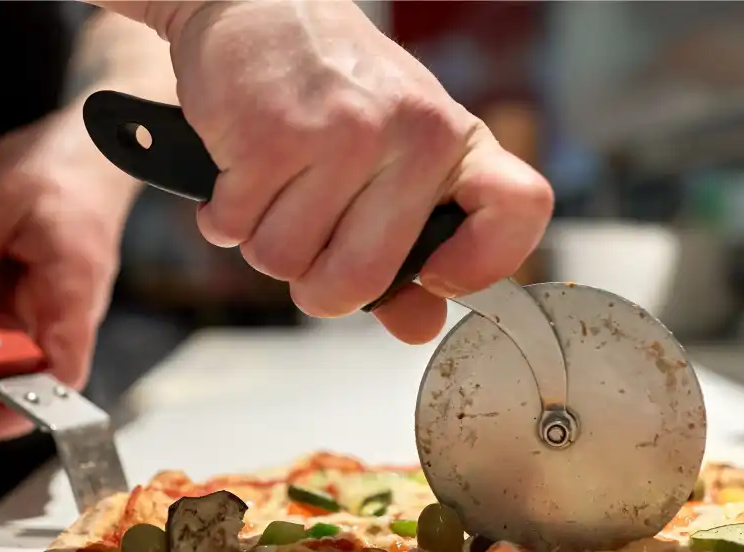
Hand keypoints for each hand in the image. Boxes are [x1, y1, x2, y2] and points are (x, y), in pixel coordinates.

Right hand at [162, 0, 553, 343]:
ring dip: (264, 243)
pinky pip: (236, 231)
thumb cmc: (332, 91)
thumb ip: (411, 250)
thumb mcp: (395, 157)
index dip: (481, 268)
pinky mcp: (270, 135)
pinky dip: (225, 217)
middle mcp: (411, 135)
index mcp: (455, 141)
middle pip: (359, 281)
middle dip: (317, 286)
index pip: (518, 211)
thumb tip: (418, 327)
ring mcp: (342, 134)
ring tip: (275, 188)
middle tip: (309, 245)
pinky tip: (242, 170)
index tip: (436, 280)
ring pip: (284, 263)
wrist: (258, 6)